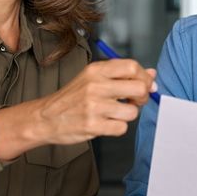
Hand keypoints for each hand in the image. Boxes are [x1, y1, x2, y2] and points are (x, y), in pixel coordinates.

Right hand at [0, 59, 156, 160]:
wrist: (45, 117)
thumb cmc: (72, 98)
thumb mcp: (93, 78)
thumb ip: (121, 75)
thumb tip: (152, 74)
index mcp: (96, 70)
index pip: (132, 67)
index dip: (145, 77)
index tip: (147, 85)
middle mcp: (96, 86)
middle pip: (138, 88)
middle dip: (143, 97)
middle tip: (135, 102)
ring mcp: (94, 106)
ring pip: (132, 112)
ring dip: (128, 115)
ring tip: (115, 113)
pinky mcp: (92, 125)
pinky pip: (121, 128)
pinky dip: (117, 128)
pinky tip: (106, 123)